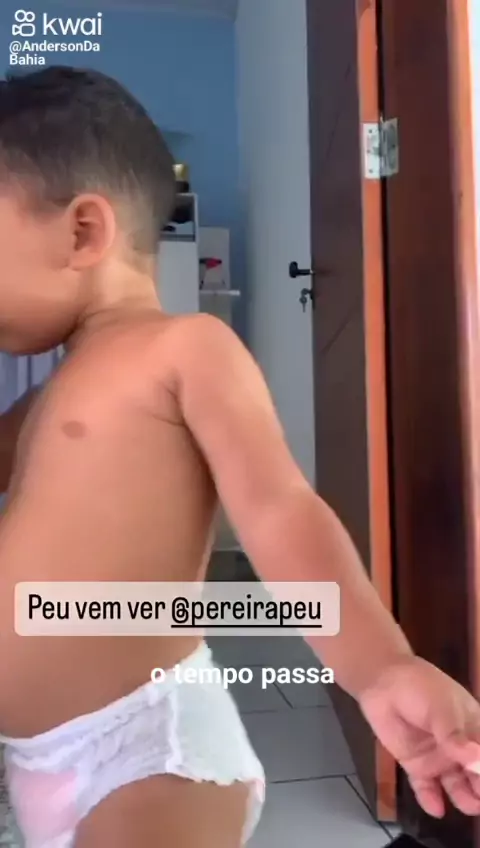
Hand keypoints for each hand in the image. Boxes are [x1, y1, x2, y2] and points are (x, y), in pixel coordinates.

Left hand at [359, 656, 479, 816]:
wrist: (382, 682)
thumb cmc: (420, 688)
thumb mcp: (442, 708)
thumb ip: (456, 737)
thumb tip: (478, 761)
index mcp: (474, 728)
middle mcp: (460, 748)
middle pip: (476, 774)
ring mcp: (439, 758)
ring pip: (457, 785)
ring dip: (464, 797)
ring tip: (469, 806)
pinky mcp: (417, 765)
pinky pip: (426, 788)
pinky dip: (431, 799)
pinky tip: (436, 809)